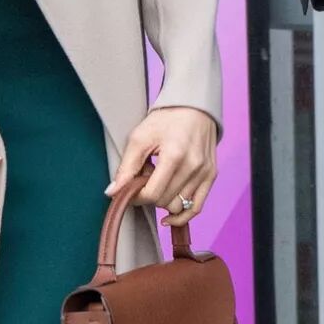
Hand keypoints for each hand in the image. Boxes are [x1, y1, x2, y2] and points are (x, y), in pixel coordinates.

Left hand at [104, 106, 217, 225]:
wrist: (193, 106)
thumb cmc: (165, 119)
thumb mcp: (139, 138)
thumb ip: (126, 167)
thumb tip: (112, 192)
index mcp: (175, 156)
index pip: (152, 193)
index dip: (136, 197)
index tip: (129, 190)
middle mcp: (193, 166)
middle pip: (165, 201)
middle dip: (149, 195)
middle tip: (144, 178)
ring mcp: (205, 172)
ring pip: (179, 207)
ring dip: (163, 200)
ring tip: (159, 182)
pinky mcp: (211, 176)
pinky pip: (197, 207)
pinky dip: (182, 215)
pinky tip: (168, 216)